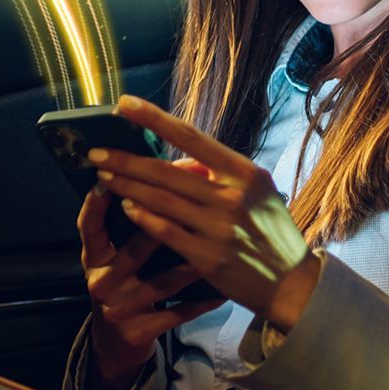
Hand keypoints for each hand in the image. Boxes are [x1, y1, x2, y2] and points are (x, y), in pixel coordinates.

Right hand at [78, 176, 224, 389]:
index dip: (97, 203)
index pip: (90, 226)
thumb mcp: (114, 255)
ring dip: (195, 264)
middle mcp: (101, 282)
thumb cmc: (124, 282)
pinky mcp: (140, 331)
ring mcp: (120, 309)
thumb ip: (129, 221)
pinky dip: (203, 302)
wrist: (117, 341)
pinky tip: (224, 292)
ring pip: (165, 281)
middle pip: (135, 249)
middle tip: (197, 206)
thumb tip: (159, 172)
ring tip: (224, 247)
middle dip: (167, 226)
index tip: (111, 178)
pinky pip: (179, 313)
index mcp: (92, 258)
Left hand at [89, 95, 323, 331]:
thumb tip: (183, 162)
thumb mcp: (258, 194)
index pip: (190, 137)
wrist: (293, 285)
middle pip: (166, 171)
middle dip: (125, 159)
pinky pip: (165, 231)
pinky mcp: (207, 257)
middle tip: (95, 152)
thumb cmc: (272, 234)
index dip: (153, 118)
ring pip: (160, 200)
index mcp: (245, 172)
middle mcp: (232, 196)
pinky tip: (125, 206)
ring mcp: (219, 227)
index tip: (122, 104)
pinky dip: (143, 217)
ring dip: (127, 186)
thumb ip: (222, 175)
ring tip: (102, 176)